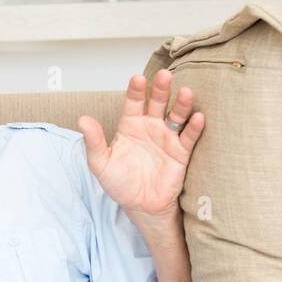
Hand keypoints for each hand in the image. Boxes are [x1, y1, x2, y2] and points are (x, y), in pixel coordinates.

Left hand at [77, 69, 204, 227]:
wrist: (140, 206)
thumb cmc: (119, 184)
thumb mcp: (101, 164)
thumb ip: (94, 142)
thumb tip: (83, 120)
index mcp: (130, 125)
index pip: (133, 103)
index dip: (136, 91)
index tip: (138, 79)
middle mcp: (150, 127)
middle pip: (157, 102)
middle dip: (161, 89)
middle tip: (164, 75)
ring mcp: (167, 138)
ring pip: (176, 115)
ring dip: (181, 104)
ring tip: (186, 93)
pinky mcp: (181, 152)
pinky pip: (189, 136)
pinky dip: (194, 127)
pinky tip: (198, 117)